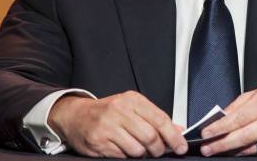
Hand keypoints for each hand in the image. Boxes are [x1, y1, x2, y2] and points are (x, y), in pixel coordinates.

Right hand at [48, 90, 187, 157]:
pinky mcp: (98, 141)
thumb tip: (178, 129)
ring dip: (142, 154)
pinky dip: (126, 157)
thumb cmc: (107, 112)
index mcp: (132, 100)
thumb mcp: (132, 108)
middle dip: (159, 149)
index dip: (173, 136)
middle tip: (159, 152)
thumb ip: (155, 118)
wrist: (76, 116)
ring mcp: (107, 126)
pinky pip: (121, 156)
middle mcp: (119, 110)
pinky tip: (123, 149)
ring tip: (138, 149)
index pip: (160, 119)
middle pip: (150, 136)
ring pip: (137, 149)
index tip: (181, 146)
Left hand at [199, 86, 256, 155]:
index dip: (221, 127)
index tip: (207, 132)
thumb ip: (237, 105)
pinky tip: (234, 152)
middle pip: (244, 135)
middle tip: (207, 147)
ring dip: (231, 150)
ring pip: (251, 147)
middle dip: (222, 143)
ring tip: (216, 150)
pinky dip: (244, 154)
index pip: (239, 117)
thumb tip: (219, 117)